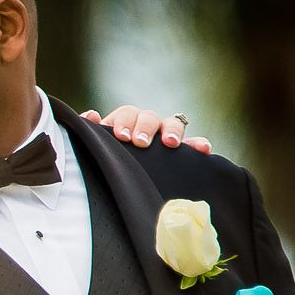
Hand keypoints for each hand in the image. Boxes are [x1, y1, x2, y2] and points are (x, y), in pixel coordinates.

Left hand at [84, 104, 210, 154]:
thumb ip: (92, 132)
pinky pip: (193, 145)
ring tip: (172, 143)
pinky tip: (204, 149)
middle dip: (145, 127)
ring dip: (173, 131)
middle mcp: (147, 125)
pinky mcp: (182, 152)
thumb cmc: (107, 158)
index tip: (121, 136)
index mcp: (126, 123)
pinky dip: (199, 145)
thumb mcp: (97, 146)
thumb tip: (90, 116)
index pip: (127, 114)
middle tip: (140, 142)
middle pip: (149, 117)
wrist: (121, 180)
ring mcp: (165, 136)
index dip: (125, 122)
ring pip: (173, 124)